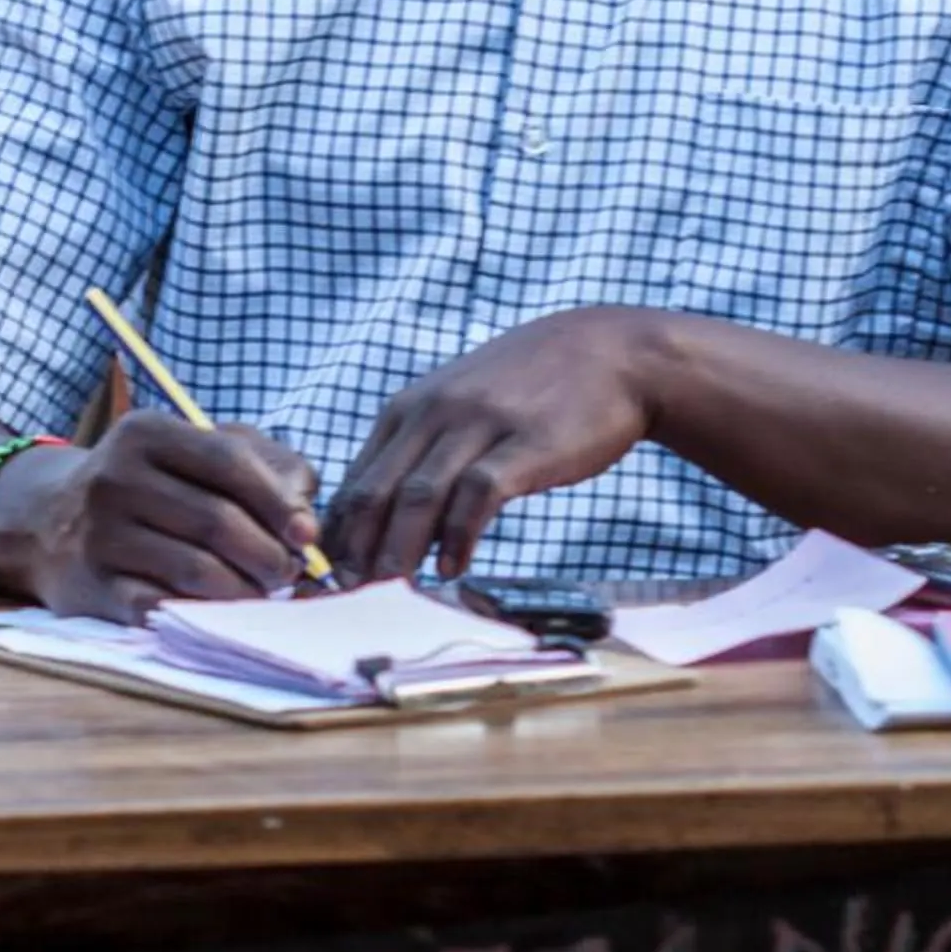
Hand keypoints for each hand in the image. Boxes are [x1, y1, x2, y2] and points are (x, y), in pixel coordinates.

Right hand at [0, 414, 321, 620]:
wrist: (47, 519)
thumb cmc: (148, 486)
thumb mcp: (191, 453)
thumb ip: (261, 467)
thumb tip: (303, 522)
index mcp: (145, 433)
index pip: (228, 462)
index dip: (277, 502)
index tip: (306, 536)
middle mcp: (115, 477)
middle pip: (217, 521)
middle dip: (267, 554)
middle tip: (286, 574)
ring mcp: (98, 534)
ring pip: (196, 571)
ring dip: (243, 591)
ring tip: (259, 594)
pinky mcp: (89, 586)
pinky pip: (160, 607)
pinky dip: (201, 614)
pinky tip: (217, 612)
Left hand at [324, 310, 658, 582]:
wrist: (616, 356)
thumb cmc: (535, 389)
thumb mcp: (462, 404)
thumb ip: (424, 451)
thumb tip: (391, 521)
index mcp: (410, 408)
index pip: (356, 480)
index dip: (339, 535)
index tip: (334, 578)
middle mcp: (435, 412)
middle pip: (376, 492)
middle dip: (356, 550)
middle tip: (349, 595)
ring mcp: (480, 425)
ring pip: (418, 497)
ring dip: (398, 550)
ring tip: (390, 589)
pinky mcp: (525, 443)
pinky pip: (478, 495)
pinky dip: (459, 536)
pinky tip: (453, 567)